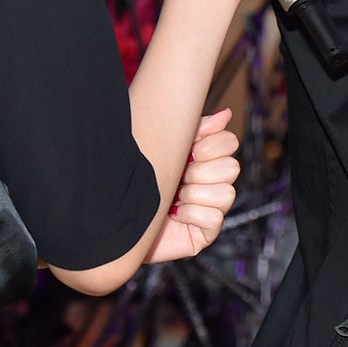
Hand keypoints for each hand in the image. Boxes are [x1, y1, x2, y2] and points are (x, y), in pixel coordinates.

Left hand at [145, 109, 239, 262]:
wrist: (116, 213)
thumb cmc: (141, 179)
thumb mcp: (166, 148)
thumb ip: (195, 130)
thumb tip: (226, 114)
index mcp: (206, 157)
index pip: (230, 142)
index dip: (211, 145)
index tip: (190, 151)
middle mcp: (214, 181)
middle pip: (231, 167)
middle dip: (199, 172)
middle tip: (177, 176)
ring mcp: (213, 207)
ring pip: (225, 193)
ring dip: (193, 194)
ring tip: (173, 198)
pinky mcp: (206, 232)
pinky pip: (213, 218)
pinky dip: (190, 215)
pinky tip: (173, 214)